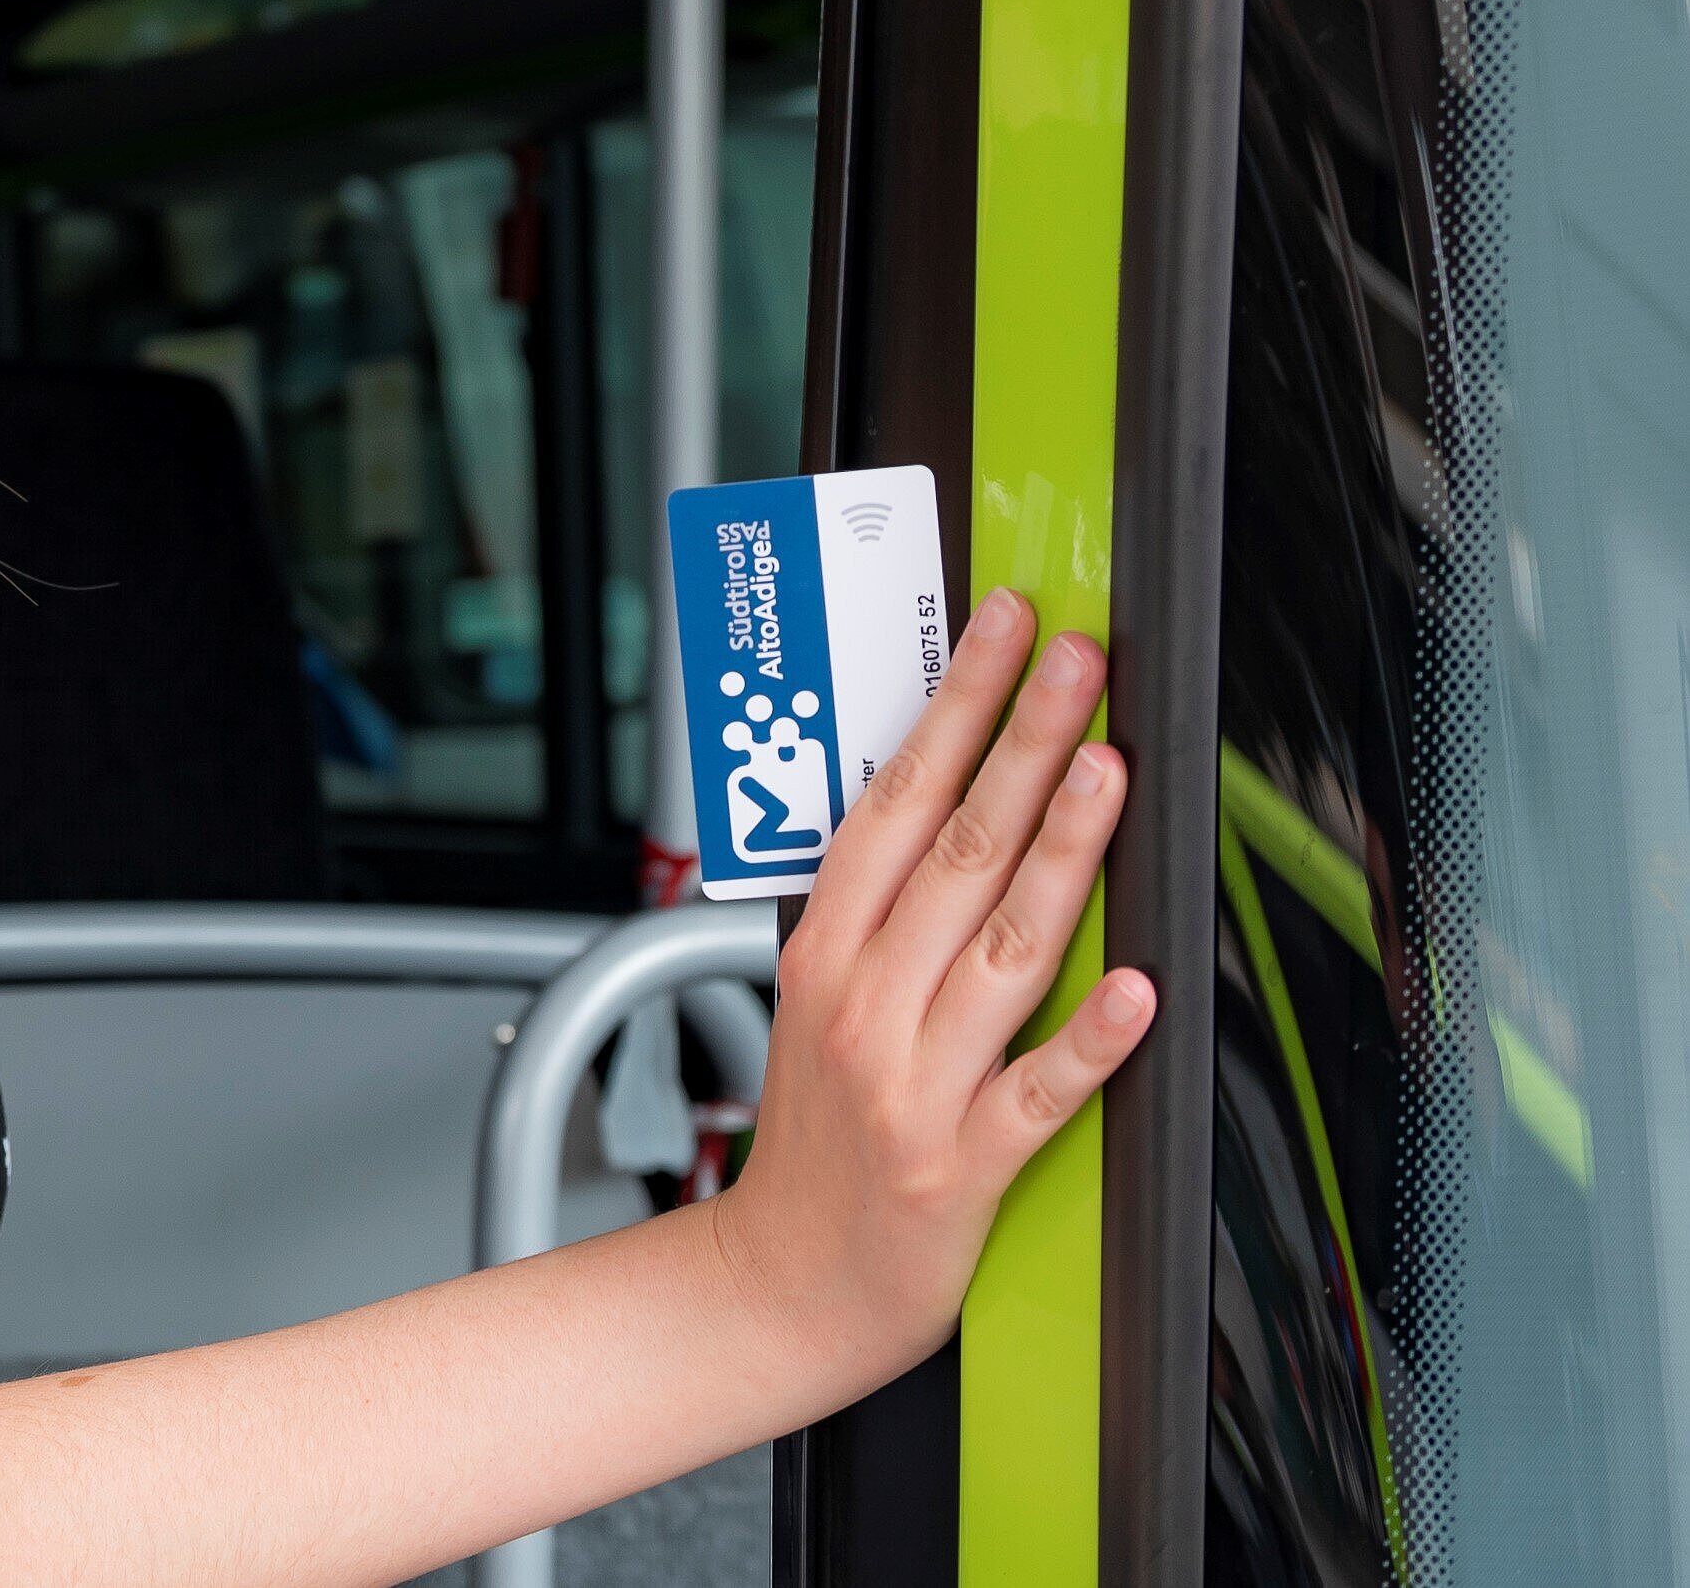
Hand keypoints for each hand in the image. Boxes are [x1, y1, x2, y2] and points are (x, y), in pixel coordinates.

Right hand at [708, 588, 1156, 1382]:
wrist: (782, 1285)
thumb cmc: (815, 1139)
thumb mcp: (813, 999)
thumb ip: (877, 910)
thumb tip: (948, 801)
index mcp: (824, 951)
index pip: (896, 800)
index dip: (956, 706)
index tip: (1005, 630)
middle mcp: (864, 1002)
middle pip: (958, 849)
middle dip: (1023, 739)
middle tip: (1080, 660)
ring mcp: (913, 1082)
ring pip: (1001, 947)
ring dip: (1062, 852)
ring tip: (1110, 768)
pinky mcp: (962, 1165)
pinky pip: (1036, 1093)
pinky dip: (1085, 1042)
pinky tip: (1133, 991)